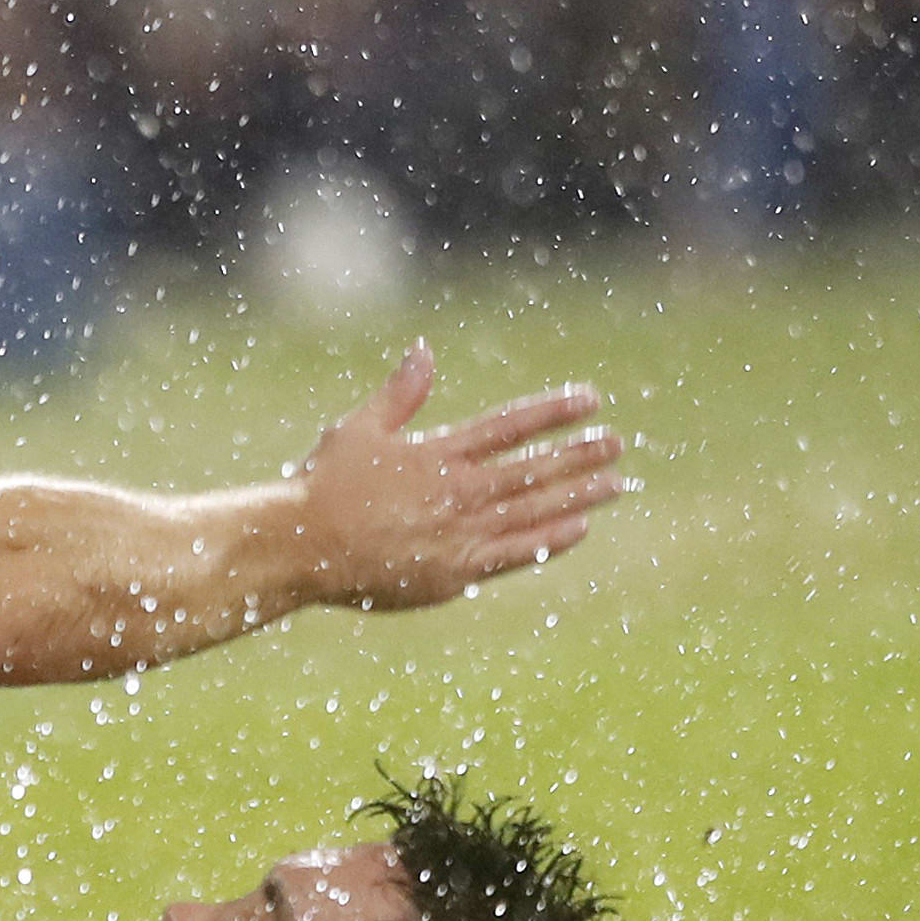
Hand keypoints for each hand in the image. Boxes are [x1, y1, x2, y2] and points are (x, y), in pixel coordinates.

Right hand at [289, 341, 627, 611]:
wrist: (302, 549)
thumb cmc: (323, 488)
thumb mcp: (357, 431)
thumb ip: (399, 394)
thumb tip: (424, 350)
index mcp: (436, 453)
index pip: (509, 426)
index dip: (552, 412)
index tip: (590, 400)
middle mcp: (457, 490)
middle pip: (532, 467)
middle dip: (579, 454)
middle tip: (617, 443)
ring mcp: (460, 532)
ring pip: (534, 508)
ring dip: (579, 493)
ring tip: (615, 482)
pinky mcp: (456, 571)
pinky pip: (516, 552)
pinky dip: (550, 538)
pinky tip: (579, 525)